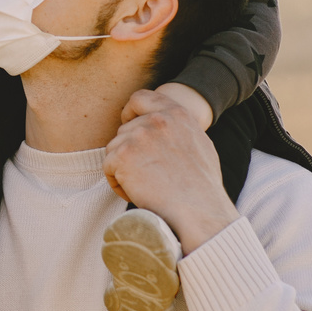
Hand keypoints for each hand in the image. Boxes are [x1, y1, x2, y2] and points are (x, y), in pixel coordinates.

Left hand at [104, 91, 238, 253]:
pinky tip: (137, 193)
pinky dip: (118, 183)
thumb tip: (163, 125)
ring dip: (124, 169)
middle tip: (147, 175)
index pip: (140, 98)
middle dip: (129, 152)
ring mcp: (138, 136)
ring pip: (114, 149)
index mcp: (177, 113)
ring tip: (146, 187)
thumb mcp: (199, 144)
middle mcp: (157, 120)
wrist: (199, 212)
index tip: (128, 124)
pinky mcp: (123, 155)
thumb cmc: (202, 187)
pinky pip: (108, 167)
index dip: (130, 111)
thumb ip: (178, 129)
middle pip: (124, 130)